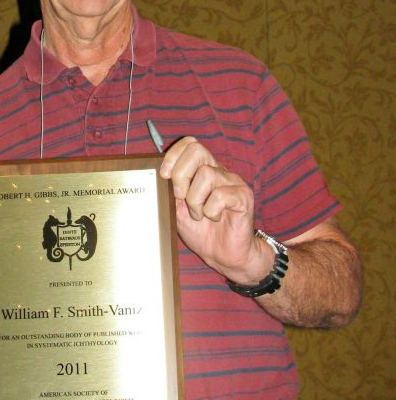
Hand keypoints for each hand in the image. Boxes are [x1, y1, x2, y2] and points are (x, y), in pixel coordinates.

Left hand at [159, 137, 271, 284]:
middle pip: (197, 150)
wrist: (223, 255)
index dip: (173, 155)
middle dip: (181, 175)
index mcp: (202, 170)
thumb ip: (169, 191)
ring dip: (195, 200)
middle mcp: (219, 171)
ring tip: (199, 215)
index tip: (164, 176)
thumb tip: (155, 176)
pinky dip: (211, 211)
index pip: (189, 144)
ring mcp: (233, 182)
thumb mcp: (177, 209)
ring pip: (206, 175)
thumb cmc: (201, 231)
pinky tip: (214, 219)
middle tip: (180, 198)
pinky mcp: (243, 197)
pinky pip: (221, 195)